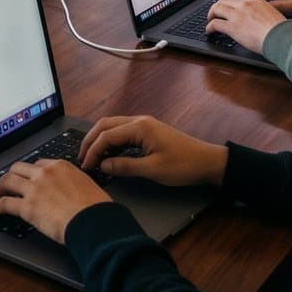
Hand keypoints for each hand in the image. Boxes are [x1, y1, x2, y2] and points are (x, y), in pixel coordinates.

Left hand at [0, 160, 110, 244]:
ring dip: (0, 188)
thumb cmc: (97, 208)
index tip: (28, 178)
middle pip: (18, 168)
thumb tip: (73, 190)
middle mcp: (45, 173)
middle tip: (8, 184)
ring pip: (7, 181)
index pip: (39, 163)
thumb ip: (74, 183)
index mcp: (61, 166)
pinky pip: (5, 203)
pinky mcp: (28, 207)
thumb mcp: (87, 186)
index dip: (31, 172)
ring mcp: (34, 189)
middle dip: (12, 175)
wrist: (95, 221)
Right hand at [78, 116, 228, 188]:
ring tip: (92, 156)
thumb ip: (125, 166)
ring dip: (100, 139)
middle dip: (90, 140)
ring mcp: (144, 124)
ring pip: (113, 126)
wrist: (209, 162)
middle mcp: (139, 121)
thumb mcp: (153, 170)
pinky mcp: (148, 131)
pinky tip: (109, 153)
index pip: (106, 136)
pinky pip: (122, 131)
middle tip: (82, 158)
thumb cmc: (184, 166)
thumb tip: (102, 165)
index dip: (92, 151)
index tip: (86, 166)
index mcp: (140, 127)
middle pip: (105, 125)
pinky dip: (111, 140)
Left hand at [205, 0, 288, 52]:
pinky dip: (209, 27)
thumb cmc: (281, 30)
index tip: (227, 10)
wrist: (283, 37)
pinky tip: (209, 31)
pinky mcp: (232, 27)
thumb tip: (255, 19)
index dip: (229, 5)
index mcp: (255, 0)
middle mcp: (244, 4)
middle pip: (223, 1)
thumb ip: (261, 13)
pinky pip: (215, 24)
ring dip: (210, 15)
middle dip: (216, 8)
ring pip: (216, 10)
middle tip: (213, 14)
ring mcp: (237, 15)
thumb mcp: (272, 14)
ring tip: (209, 21)